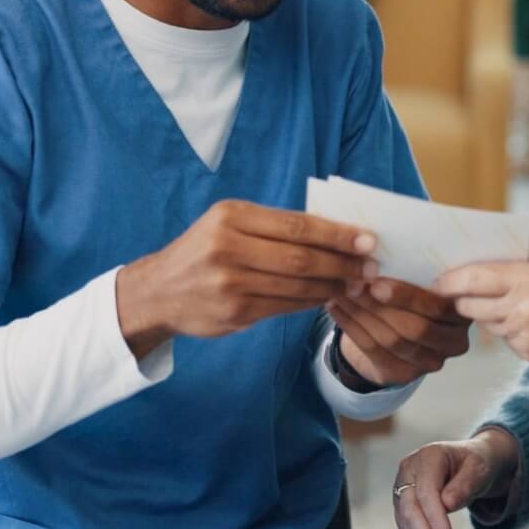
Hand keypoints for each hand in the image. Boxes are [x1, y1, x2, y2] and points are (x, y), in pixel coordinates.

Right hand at [116, 200, 376, 355]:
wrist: (158, 291)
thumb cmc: (204, 251)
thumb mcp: (229, 225)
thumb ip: (274, 227)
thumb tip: (335, 231)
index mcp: (232, 217)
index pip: (297, 225)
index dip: (337, 234)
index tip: (368, 239)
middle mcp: (228, 247)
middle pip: (301, 257)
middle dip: (342, 262)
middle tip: (371, 267)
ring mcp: (230, 283)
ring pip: (296, 285)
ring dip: (333, 286)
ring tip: (357, 284)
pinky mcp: (234, 312)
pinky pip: (284, 306)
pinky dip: (311, 302)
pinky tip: (328, 297)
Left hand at [327, 279, 471, 387]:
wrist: (398, 330)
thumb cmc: (412, 294)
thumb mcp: (423, 280)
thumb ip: (415, 270)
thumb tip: (379, 250)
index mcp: (464, 313)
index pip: (439, 308)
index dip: (408, 296)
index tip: (377, 280)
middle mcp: (454, 342)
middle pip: (415, 328)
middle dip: (380, 305)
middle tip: (353, 284)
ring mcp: (431, 362)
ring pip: (391, 339)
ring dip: (362, 313)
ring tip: (341, 291)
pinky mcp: (404, 374)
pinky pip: (373, 350)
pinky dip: (351, 326)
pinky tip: (336, 307)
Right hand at [393, 429, 519, 528]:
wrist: (471, 464)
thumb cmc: (477, 464)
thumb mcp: (480, 469)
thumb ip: (465, 484)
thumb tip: (447, 504)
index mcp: (428, 456)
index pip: (426, 491)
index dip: (435, 518)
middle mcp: (410, 469)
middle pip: (409, 507)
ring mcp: (403, 485)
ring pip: (404, 520)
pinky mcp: (403, 501)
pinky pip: (406, 525)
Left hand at [433, 257, 528, 381]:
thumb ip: (519, 265)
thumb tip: (478, 263)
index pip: (474, 279)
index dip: (450, 280)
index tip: (437, 280)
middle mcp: (525, 311)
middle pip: (471, 307)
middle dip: (461, 299)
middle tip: (455, 292)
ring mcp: (527, 337)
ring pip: (488, 325)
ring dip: (488, 314)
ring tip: (503, 302)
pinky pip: (507, 340)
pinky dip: (510, 329)